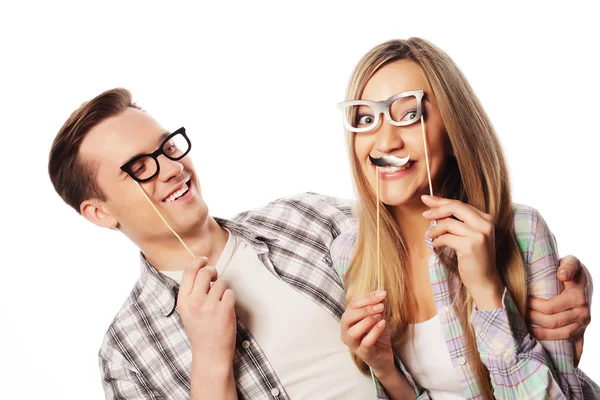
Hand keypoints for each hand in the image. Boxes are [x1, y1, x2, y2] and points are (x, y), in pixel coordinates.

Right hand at [177, 257, 236, 369]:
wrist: (210, 354)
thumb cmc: (200, 332)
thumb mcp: (187, 312)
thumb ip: (191, 293)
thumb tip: (201, 270)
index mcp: (183, 301)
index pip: (188, 272)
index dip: (197, 262)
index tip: (204, 259)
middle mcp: (195, 302)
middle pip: (205, 272)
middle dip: (212, 271)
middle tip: (215, 277)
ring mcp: (210, 306)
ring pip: (220, 283)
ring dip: (223, 290)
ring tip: (219, 303)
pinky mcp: (224, 310)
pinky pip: (230, 293)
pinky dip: (230, 299)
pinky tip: (226, 309)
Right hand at [341, 290, 394, 373]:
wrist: (384, 356)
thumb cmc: (377, 335)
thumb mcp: (379, 318)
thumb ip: (378, 307)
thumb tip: (381, 295)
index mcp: (348, 320)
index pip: (352, 305)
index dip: (367, 298)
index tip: (382, 293)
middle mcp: (346, 332)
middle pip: (348, 317)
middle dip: (365, 309)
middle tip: (380, 306)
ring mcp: (353, 344)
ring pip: (353, 331)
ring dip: (367, 321)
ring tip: (380, 316)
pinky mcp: (362, 354)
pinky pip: (365, 343)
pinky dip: (374, 332)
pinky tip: (382, 324)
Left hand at [422, 195, 503, 309]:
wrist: (484, 280)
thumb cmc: (474, 258)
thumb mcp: (470, 235)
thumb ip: (458, 222)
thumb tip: (435, 209)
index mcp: (486, 219)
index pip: (461, 204)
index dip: (442, 201)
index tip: (427, 199)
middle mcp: (485, 224)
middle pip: (456, 207)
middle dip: (437, 209)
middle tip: (424, 214)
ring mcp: (479, 235)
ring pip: (448, 223)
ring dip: (435, 229)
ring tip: (429, 235)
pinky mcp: (470, 246)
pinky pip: (446, 237)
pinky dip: (437, 240)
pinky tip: (435, 244)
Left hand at [527, 255, 591, 366]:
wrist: (583, 281)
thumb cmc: (572, 270)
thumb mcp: (572, 262)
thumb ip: (569, 265)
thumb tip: (562, 275)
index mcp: (578, 297)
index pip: (550, 307)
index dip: (533, 306)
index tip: (523, 300)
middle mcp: (583, 313)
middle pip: (552, 322)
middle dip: (533, 318)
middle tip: (520, 314)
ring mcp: (583, 325)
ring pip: (560, 335)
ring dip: (541, 334)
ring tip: (525, 329)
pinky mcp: (582, 331)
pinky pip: (576, 346)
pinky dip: (567, 354)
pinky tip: (550, 354)